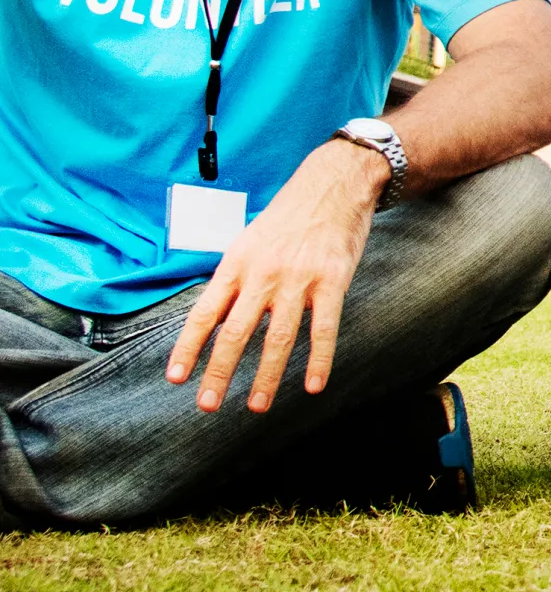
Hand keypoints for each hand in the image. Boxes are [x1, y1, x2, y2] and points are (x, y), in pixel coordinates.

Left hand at [166, 139, 381, 413]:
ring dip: (266, 376)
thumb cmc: (287, 219)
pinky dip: (319, 360)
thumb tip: (215, 321)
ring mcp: (299, 278)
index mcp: (236, 264)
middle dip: (219, 372)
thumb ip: (233, 281)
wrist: (332, 186)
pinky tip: (313, 385)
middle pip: (236, 333)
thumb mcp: (248, 242)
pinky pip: (324, 328)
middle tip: (208, 404)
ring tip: (257, 406)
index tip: (176, 379)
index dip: (188, 348)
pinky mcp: (332, 281)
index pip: (205, 314)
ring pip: (278, 337)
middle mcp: (262, 274)